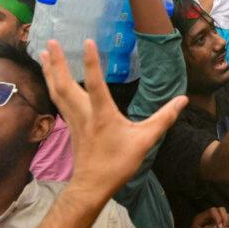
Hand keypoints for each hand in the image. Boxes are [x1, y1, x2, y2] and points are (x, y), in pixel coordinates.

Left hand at [39, 39, 187, 199]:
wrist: (91, 186)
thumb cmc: (118, 163)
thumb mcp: (146, 141)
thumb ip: (164, 118)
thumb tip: (183, 99)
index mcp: (102, 114)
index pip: (95, 83)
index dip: (92, 62)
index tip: (88, 41)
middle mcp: (83, 113)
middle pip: (64, 84)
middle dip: (57, 62)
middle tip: (50, 40)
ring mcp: (74, 119)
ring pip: (57, 91)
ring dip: (50, 71)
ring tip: (44, 52)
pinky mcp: (70, 125)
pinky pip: (58, 100)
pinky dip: (52, 84)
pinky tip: (52, 78)